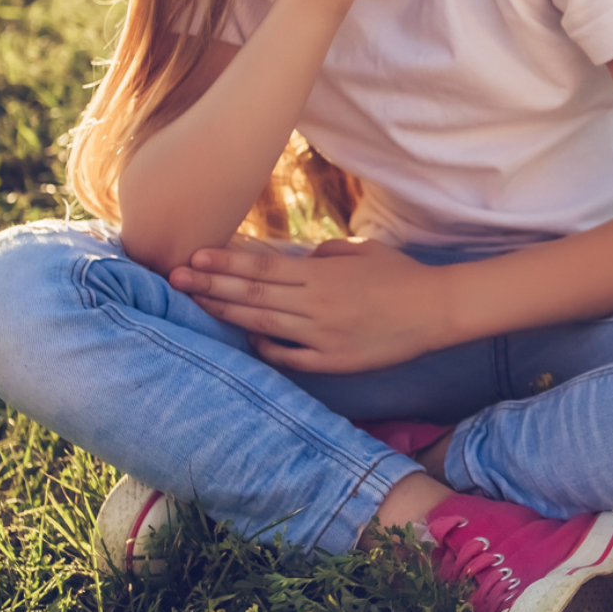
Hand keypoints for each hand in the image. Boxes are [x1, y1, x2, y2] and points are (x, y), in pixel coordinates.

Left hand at [173, 236, 452, 372]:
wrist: (436, 310)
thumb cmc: (402, 275)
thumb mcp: (364, 251)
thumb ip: (326, 253)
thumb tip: (299, 258)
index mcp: (322, 275)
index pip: (262, 268)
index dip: (226, 263)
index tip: (195, 256)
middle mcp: (316, 304)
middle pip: (253, 295)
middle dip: (211, 286)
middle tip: (176, 278)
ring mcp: (322, 335)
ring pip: (264, 324)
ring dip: (227, 314)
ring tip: (197, 304)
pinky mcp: (333, 360)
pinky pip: (289, 356)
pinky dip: (266, 347)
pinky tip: (247, 340)